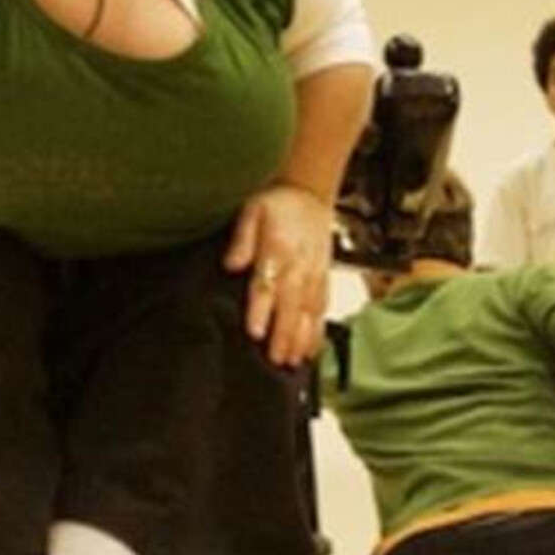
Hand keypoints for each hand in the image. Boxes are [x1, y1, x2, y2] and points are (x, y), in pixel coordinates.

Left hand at [225, 182, 332, 365]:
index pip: (268, 286)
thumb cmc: (278, 203)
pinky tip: (312, 349)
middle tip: (276, 359)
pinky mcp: (323, 278)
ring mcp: (314, 274)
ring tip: (294, 361)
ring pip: (310, 312)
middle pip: (291, 307)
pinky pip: (322, 308)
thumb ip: (242, 239)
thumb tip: (232, 263)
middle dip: (284, 335)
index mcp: (278, 250)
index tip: (256, 332)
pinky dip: (318, 331)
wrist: (310, 193)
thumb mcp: (253, 210)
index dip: (262, 311)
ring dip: (302, 338)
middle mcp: (299, 266)